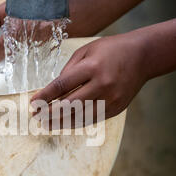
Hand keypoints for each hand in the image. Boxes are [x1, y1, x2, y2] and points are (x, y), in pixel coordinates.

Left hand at [31, 32, 146, 123]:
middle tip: (36, 117)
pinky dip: (76, 122)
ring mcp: (111, 99)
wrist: (143, 56)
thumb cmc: (110, 50)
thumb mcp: (86, 51)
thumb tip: (52, 91)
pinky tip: (64, 123)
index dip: (45, 96)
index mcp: (92, 67)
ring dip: (61, 122)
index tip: (32, 103)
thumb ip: (69, 70)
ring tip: (46, 124)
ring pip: (80, 116)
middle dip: (49, 112)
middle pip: (69, 105)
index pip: (62, 85)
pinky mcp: (117, 108)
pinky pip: (92, 119)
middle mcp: (102, 84)